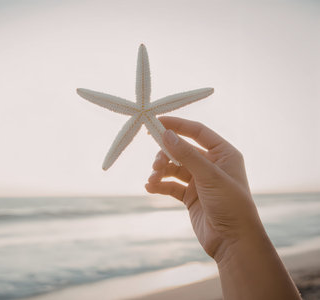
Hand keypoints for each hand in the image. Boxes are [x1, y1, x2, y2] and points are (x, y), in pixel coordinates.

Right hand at [145, 117, 262, 261]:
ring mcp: (200, 181)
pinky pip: (171, 185)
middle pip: (182, 150)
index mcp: (223, 154)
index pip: (197, 131)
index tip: (156, 121)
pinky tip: (150, 187)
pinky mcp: (191, 197)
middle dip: (165, 154)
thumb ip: (186, 154)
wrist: (233, 242)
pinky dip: (160, 184)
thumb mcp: (208, 176)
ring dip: (161, 171)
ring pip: (174, 168)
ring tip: (153, 179)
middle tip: (155, 163)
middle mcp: (212, 165)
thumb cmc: (230, 205)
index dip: (177, 125)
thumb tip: (166, 134)